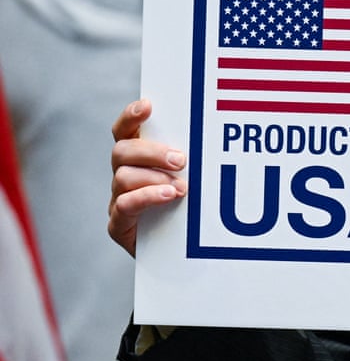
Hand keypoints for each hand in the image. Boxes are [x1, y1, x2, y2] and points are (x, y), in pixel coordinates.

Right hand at [108, 99, 186, 256]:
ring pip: (122, 177)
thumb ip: (196, 161)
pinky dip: (145, 198)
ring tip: (181, 188)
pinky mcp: (120, 225)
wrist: (185, 254)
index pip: (126, 131)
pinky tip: (167, 196)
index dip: (132, 116)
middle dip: (152, 152)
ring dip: (153, 178)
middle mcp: (124, 176)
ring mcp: (119, 200)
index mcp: (138, 160)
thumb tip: (220, 134)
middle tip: (182, 159)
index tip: (149, 105)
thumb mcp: (197, 180)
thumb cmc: (193, 210)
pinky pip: (123, 206)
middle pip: (122, 152)